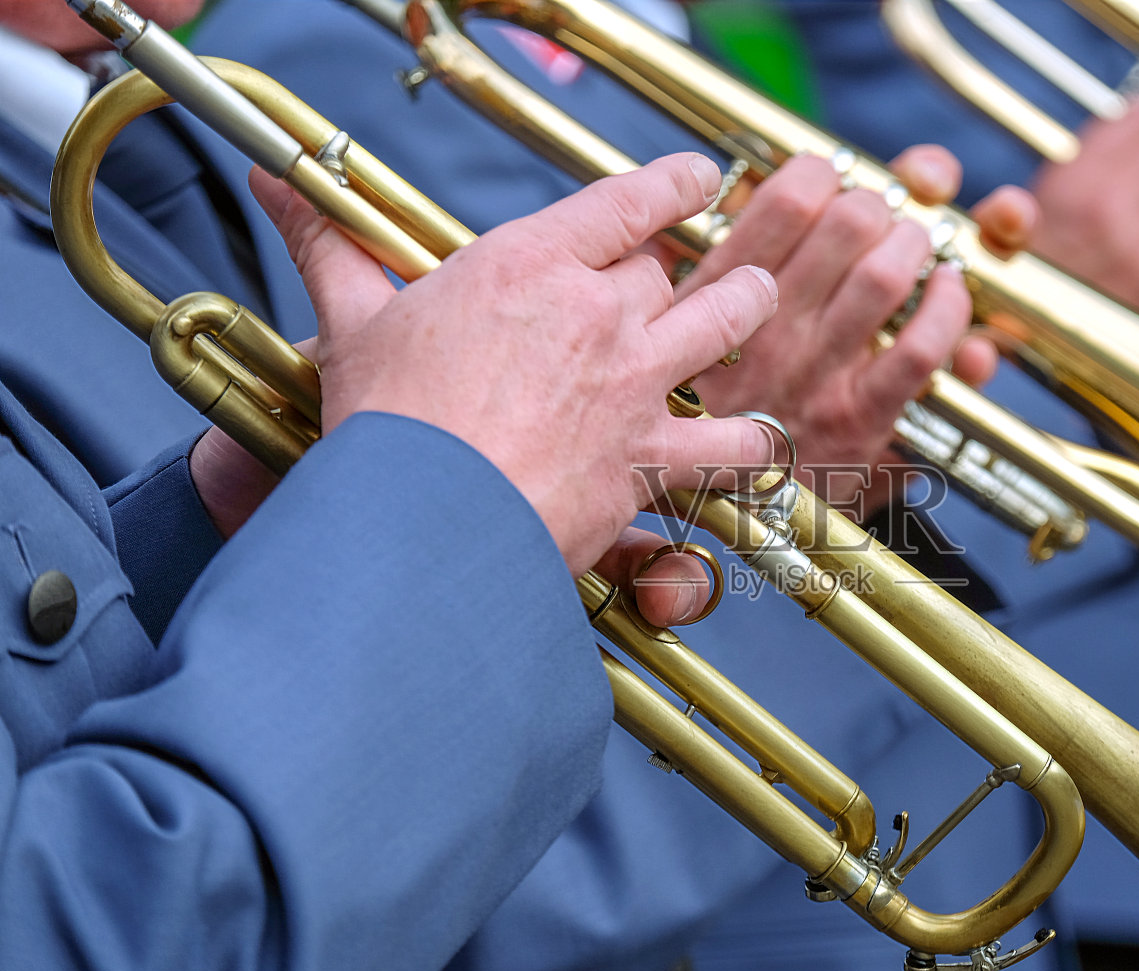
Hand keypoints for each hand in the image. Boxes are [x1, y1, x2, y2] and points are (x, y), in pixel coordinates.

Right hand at [248, 153, 778, 573]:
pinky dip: (754, 445)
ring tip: (757, 300)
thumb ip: (330, 248)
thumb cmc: (385, 425)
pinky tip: (761, 442)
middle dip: (682, 268)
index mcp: (531, 266)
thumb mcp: (353, 324)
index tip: (698, 178)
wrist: (422, 521)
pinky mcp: (651, 458)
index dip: (674, 185)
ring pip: (727, 321)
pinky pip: (734, 443)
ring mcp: (635, 385)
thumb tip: (273, 186)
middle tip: (690, 269)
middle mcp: (598, 314)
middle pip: (669, 269)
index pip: (628, 203)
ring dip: (747, 308)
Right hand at [673, 146, 1006, 518]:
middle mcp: (765, 334)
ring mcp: (815, 377)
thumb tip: (728, 197)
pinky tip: (948, 289)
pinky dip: (948, 307)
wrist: (719, 508)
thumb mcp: (678, 327)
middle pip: (847, 224)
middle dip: (878, 202)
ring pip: (886, 276)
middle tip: (878, 215)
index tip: (830, 177)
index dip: (824, 169)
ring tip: (913, 243)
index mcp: (713, 300)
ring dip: (916, 242)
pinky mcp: (859, 419)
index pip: (785, 199)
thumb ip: (704, 260)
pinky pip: (919, 348)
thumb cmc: (703, 407)